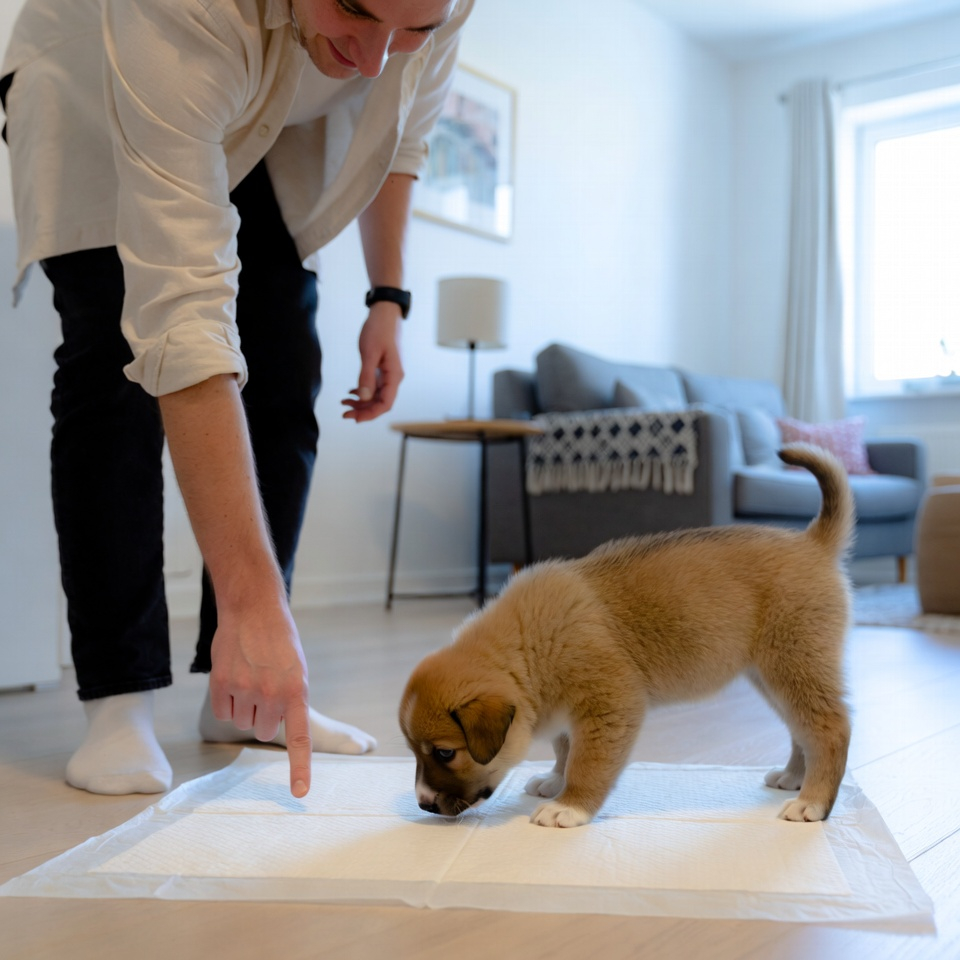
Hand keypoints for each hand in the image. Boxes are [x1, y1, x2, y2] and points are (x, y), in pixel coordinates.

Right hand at [208, 596, 312, 796]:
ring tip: (250, 676)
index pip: (299, 738)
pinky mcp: (221, 684)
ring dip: (243, 707)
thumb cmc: (278, 642)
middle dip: (263, 716)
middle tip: (264, 688)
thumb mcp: (297, 669)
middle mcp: (272, 694)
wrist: (254, 609)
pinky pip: (221, 713)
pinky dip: (224, 701)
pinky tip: (232, 677)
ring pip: (241, 723)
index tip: (300, 793)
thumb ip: (291, 700)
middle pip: (263, 731)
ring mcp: (245, 689)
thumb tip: (281, 727)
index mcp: (297, 691)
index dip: (300, 768)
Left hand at [341, 302, 403, 421]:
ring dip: (361, 402)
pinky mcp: (382, 369)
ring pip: (375, 396)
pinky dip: (362, 391)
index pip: (385, 404)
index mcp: (394, 376)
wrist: (384, 313)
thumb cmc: (379, 330)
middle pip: (380, 403)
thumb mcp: (370, 353)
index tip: (354, 418)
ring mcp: (388, 374)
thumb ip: (366, 376)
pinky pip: (373, 386)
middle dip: (363, 410)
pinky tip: (351, 392)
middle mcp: (393, 378)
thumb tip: (363, 398)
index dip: (370, 414)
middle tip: (344, 413)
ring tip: (344, 402)